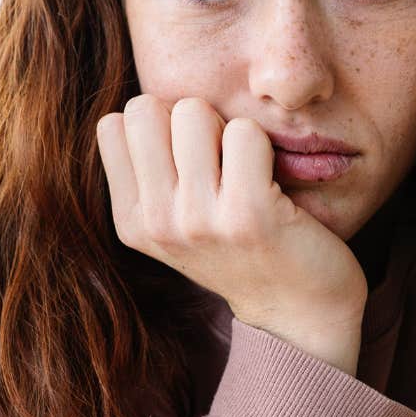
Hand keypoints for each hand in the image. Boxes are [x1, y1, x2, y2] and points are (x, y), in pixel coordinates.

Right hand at [97, 95, 366, 371]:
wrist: (299, 309)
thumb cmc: (241, 248)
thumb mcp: (175, 221)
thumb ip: (149, 171)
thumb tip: (141, 106)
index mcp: (132, 221)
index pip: (116, 124)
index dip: (158, 125)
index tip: (189, 158)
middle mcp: (156, 223)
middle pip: (147, 107)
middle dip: (188, 118)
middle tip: (219, 157)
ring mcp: (199, 221)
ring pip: (193, 110)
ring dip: (226, 127)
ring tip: (244, 168)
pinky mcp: (247, 215)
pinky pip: (245, 132)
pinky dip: (263, 143)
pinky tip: (270, 180)